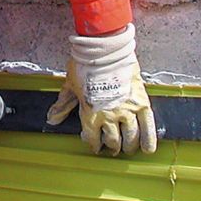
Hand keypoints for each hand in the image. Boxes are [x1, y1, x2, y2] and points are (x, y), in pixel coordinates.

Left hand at [46, 24, 159, 155]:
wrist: (104, 51)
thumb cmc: (85, 66)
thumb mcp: (69, 86)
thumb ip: (63, 105)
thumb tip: (51, 119)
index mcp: (90, 115)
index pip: (93, 139)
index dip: (94, 145)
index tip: (96, 145)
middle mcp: (109, 117)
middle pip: (113, 141)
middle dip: (112, 148)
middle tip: (113, 149)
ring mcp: (127, 111)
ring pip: (131, 137)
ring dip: (129, 146)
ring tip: (128, 149)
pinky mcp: (141, 103)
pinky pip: (147, 126)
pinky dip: (148, 139)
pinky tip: (148, 149)